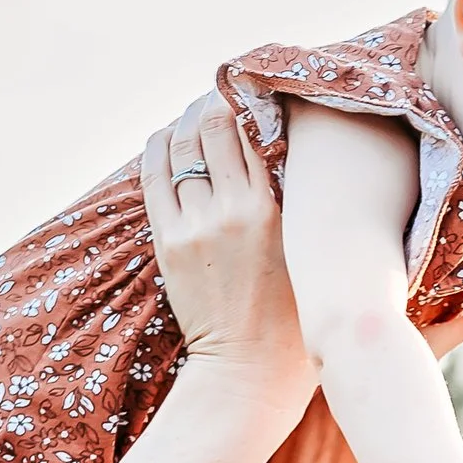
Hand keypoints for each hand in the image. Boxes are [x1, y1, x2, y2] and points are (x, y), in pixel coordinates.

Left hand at [141, 103, 304, 381]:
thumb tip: (293, 157)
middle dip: (211, 106)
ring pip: (179, 148)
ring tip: (193, 116)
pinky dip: (158, 150)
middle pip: (211, 130)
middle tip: (217, 99)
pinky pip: (154, 178)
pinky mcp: (168, 243)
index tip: (249, 93)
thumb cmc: (295, 317)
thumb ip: (298, 205)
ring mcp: (193, 226)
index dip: (245, 104)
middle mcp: (230, 211)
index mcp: (273, 211)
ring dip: (184, 124)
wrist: (251, 369)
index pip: (250, 133)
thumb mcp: (308, 252)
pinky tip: (166, 139)